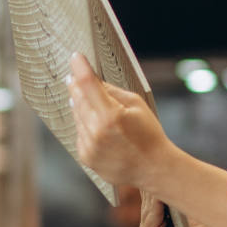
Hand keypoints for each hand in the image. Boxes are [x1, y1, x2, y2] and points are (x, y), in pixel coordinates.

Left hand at [68, 54, 174, 189]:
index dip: (80, 68)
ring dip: (80, 106)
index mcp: (111, 116)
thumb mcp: (136, 105)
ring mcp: (89, 147)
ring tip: (91, 103)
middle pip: (78, 99)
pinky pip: (79, 133)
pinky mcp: (85, 157)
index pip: (88, 85)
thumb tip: (92, 81)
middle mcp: (96, 132)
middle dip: (76, 86)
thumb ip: (112, 91)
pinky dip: (84, 125)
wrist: (153, 169)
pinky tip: (97, 126)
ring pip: (76, 116)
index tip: (75, 57)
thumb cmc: (149, 135)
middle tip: (73, 76)